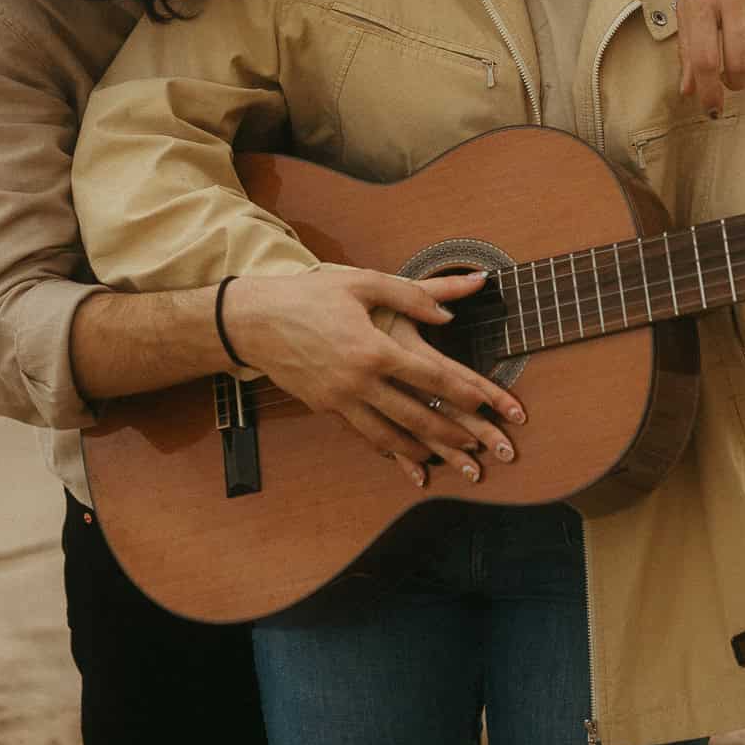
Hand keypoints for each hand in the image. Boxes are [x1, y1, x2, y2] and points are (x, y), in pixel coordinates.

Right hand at [222, 267, 524, 487]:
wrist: (253, 321)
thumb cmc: (310, 295)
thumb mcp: (362, 283)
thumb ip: (412, 295)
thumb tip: (451, 309)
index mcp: (374, 349)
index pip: (431, 377)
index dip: (465, 392)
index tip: (491, 404)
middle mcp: (359, 382)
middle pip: (416, 416)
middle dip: (452, 434)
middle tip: (481, 448)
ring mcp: (340, 400)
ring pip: (390, 435)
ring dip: (423, 450)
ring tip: (449, 461)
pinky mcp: (325, 408)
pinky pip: (362, 436)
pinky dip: (388, 449)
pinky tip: (404, 457)